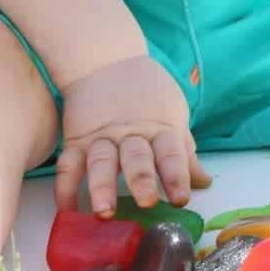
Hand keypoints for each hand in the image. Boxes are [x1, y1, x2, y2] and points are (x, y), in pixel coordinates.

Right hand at [55, 54, 212, 217]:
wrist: (106, 59)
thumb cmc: (147, 92)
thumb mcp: (173, 115)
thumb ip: (184, 153)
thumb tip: (204, 183)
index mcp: (160, 129)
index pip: (171, 153)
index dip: (177, 176)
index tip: (181, 198)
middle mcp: (130, 135)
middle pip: (136, 158)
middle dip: (141, 179)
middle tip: (146, 201)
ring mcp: (101, 138)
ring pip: (100, 162)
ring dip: (101, 187)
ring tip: (103, 211)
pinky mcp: (76, 140)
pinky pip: (68, 166)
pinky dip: (64, 189)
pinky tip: (67, 211)